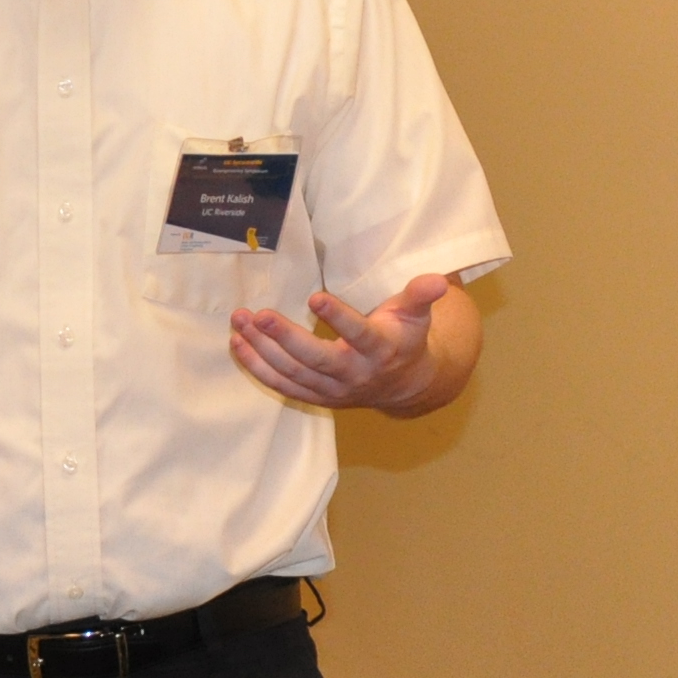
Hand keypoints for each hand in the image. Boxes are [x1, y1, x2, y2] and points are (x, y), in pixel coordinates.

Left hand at [228, 272, 452, 411]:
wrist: (406, 385)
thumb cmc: (404, 338)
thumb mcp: (416, 315)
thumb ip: (421, 296)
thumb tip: (439, 280)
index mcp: (380, 350)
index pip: (358, 334)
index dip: (338, 318)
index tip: (315, 297)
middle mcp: (355, 374)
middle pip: (316, 359)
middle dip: (285, 337)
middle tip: (259, 314)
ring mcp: (333, 389)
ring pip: (293, 373)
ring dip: (263, 349)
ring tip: (239, 321)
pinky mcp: (317, 397)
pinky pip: (283, 385)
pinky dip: (258, 368)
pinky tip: (238, 344)